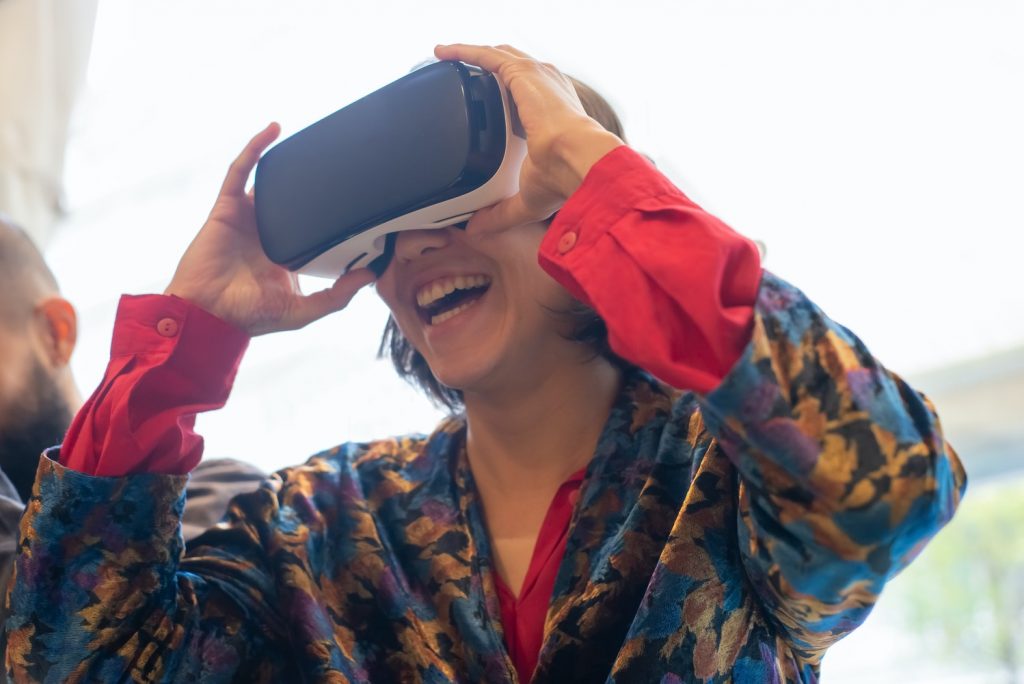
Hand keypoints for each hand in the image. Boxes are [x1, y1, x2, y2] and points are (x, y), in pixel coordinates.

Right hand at [165, 123, 374, 335]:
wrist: (208, 314)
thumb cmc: (249, 316)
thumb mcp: (303, 310)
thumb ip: (337, 296)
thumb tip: (370, 276)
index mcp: (286, 252)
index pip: (312, 224)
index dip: (330, 211)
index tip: (358, 197)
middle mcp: (267, 232)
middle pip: (292, 198)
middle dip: (311, 180)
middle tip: (340, 161)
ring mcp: (247, 217)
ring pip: (269, 180)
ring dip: (284, 159)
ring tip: (311, 139)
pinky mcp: (227, 207)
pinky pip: (240, 171)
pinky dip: (254, 149)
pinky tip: (273, 131)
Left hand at [434, 43, 623, 232]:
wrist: (575, 160)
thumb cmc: (564, 177)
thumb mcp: (526, 198)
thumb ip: (500, 212)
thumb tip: (478, 229)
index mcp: (553, 113)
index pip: (526, 96)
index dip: (504, 95)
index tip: (485, 102)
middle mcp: (547, 90)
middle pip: (511, 69)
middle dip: (485, 67)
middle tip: (458, 71)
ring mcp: (536, 77)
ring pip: (497, 57)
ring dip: (470, 54)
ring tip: (444, 55)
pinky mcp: (522, 72)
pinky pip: (486, 55)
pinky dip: (463, 51)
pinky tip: (443, 52)